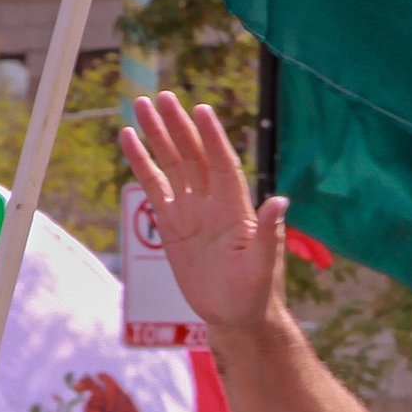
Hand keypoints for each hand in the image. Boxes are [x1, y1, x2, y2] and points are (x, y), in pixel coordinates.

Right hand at [119, 93, 287, 333]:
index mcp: (236, 208)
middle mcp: (212, 202)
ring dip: (157, 136)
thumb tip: (281, 200)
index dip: (212, 138)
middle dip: (178, 126)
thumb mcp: (263, 267)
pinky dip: (141, 163)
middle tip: (162, 96)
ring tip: (140, 105)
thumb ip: (270, 234)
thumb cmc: (255, 294)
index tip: (201, 110)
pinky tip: (129, 139)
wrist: (234, 315)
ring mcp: (190, 210)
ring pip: (172, 164)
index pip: (222, 164)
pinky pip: (154, 186)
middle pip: (193, 155)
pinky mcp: (171, 223)